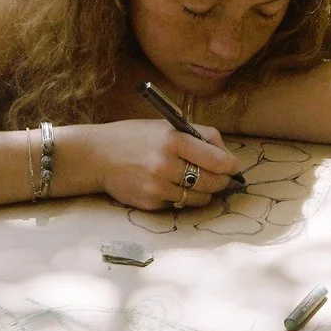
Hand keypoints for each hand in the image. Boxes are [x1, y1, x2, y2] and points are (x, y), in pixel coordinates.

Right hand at [64, 118, 241, 211]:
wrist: (97, 156)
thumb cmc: (136, 137)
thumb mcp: (166, 126)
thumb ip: (199, 136)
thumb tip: (227, 156)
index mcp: (173, 140)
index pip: (217, 160)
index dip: (231, 165)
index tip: (233, 166)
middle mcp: (166, 165)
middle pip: (213, 182)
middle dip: (222, 180)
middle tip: (221, 177)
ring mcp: (158, 187)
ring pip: (200, 198)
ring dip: (205, 192)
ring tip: (199, 182)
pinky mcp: (150, 203)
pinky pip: (179, 204)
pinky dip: (182, 197)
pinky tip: (172, 186)